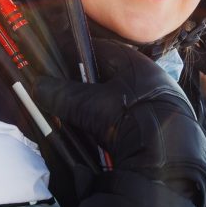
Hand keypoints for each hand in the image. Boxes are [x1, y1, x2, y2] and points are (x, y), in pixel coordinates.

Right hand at [35, 40, 205, 206]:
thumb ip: (61, 94)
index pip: (100, 49)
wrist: (167, 156)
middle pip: (110, 75)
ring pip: (121, 98)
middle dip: (88, 85)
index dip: (76, 55)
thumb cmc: (130, 117)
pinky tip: (106, 135)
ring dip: (103, 107)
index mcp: (135, 62)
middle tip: (67, 96)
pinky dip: (117, 123)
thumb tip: (37, 86)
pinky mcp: (163, 124)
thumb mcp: (88, 106)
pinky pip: (132, 117)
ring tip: (83, 118)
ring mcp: (160, 101)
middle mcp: (151, 77)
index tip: (58, 63)